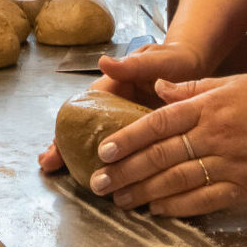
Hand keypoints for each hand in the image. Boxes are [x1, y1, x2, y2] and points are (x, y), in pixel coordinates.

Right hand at [36, 40, 205, 173]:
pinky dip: (122, 169)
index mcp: (113, 89)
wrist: (196, 67)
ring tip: (79, 181)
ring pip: (106, 146)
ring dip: (89, 163)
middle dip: (66, 149)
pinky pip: (131, 155)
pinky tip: (118, 187)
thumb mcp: (155, 59)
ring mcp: (131, 125)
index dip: (65, 130)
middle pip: (86, 131)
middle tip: (49, 167)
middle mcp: (116, 109)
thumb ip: (132, 64)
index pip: (82, 110)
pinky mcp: (148, 138)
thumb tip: (104, 62)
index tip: (51, 148)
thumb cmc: (173, 59)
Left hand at [86, 74, 246, 215]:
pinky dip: (177, 207)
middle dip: (126, 171)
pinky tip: (156, 209)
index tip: (105, 150)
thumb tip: (157, 89)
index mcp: (210, 106)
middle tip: (100, 182)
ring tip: (120, 199)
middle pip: (161, 156)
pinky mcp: (244, 189)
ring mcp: (230, 165)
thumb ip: (193, 88)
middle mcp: (216, 136)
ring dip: (143, 192)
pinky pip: (203, 201)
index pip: (159, 123)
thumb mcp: (234, 83)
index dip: (128, 138)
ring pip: (177, 182)